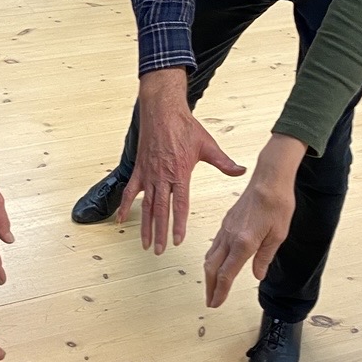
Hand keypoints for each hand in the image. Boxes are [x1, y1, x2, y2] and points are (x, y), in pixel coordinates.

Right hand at [117, 76, 244, 252]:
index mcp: (180, 173)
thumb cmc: (184, 126)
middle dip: (159, 232)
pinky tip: (120, 220)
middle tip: (159, 250)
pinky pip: (129, 191)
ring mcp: (148, 174)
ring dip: (145, 225)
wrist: (162, 110)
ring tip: (145, 243)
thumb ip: (224, 162)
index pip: (179, 205)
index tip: (177, 240)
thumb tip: (240, 170)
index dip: (178, 224)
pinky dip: (124, 206)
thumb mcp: (207, 145)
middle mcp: (162, 176)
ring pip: (145, 205)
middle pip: (160, 210)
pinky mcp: (139, 169)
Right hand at [203, 134, 305, 307]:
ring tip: (212, 286)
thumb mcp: (278, 235)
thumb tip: (257, 275)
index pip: (227, 274)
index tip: (216, 303)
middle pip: (212, 268)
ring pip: (210, 256)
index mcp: (244, 242)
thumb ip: (265, 257)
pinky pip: (214, 245)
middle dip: (210, 287)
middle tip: (211, 301)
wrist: (269, 178)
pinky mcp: (226, 222)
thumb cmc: (277, 203)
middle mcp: (230, 236)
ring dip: (209, 274)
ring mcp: (226, 228)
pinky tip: (216, 262)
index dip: (220, 292)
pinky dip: (212, 259)